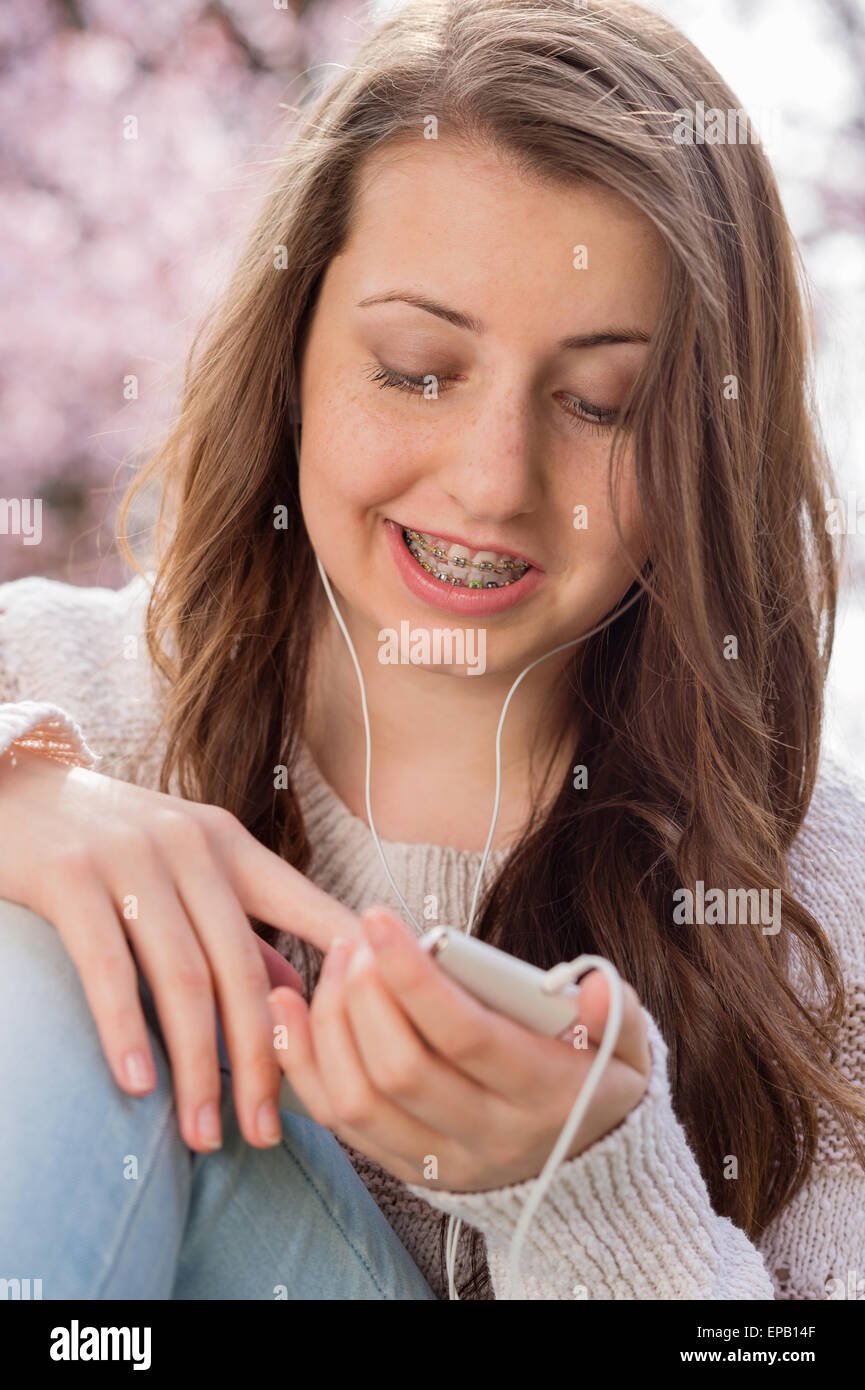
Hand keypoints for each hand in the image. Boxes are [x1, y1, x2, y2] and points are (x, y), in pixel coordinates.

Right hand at [0, 744, 361, 1152]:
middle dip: (262, 1061)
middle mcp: (191, 845)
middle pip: (246, 969)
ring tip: (204, 1135)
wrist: (11, 787)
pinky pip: (109, 967)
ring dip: (197, 1069)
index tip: (387, 1033)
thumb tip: (298, 998)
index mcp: (229, 844)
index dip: (355, 968)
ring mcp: (131, 857)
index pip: (310, 906)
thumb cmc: (106, 840)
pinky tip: (139, 1086)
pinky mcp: (70, 875)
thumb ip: (239, 929)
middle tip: (265, 1135)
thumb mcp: (184, 868)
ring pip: (184, 978)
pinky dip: (126, 1032)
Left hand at [267, 906, 650, 1190]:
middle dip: (365, 993)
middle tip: (356, 937)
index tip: (380, 918)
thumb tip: (593, 987)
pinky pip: (339, 1123)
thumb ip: (616, 1012)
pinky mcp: (405, 1169)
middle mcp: (489, 1137)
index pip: (466, 1036)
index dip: (415, 977)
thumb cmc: (596, 1087)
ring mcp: (442, 1160)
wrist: (582, 1178)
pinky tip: (290, 1009)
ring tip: (335, 961)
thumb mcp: (627, 1050)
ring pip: (359, 1100)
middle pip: (402, 1068)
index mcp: (544, 1096)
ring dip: (331, 1023)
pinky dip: (304, 1065)